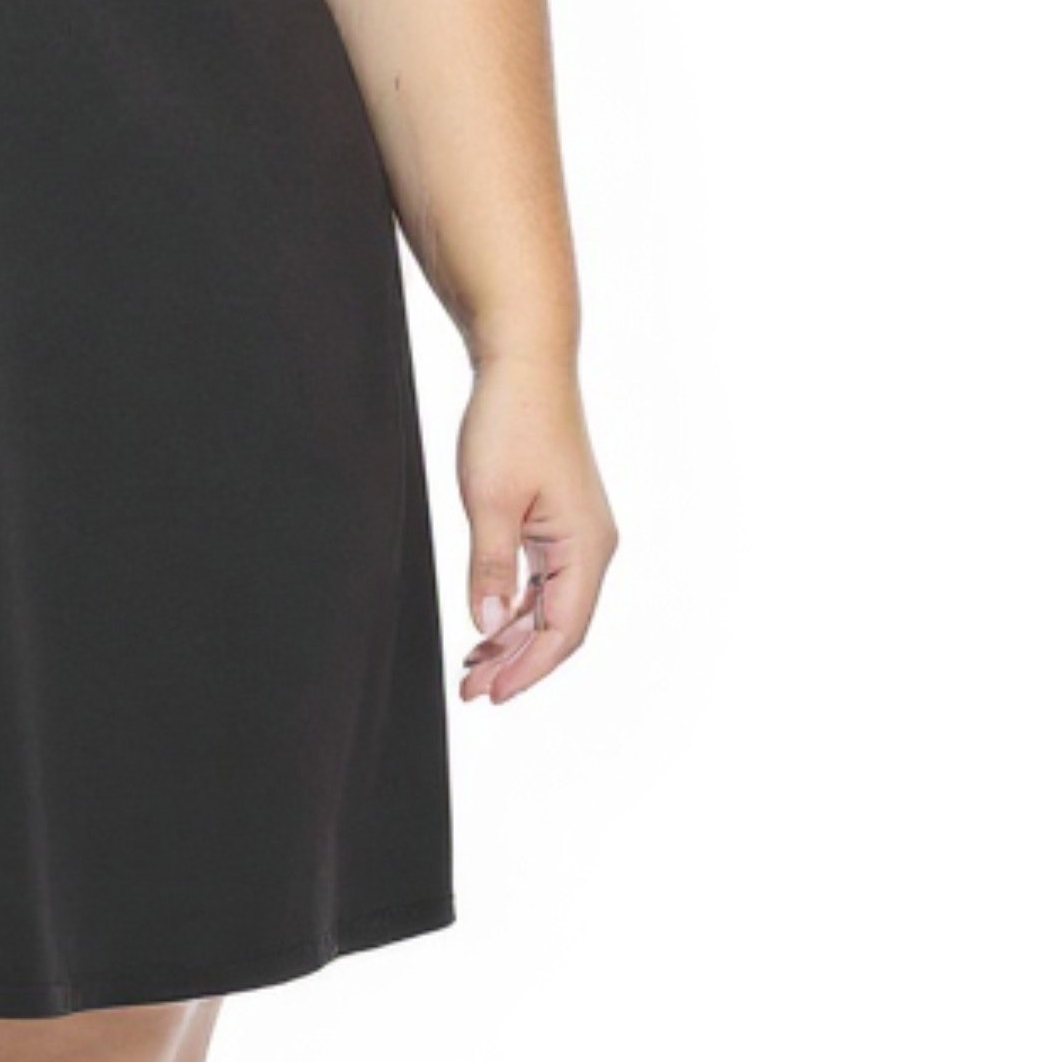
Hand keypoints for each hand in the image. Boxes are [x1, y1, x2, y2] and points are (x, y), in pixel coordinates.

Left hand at [453, 355, 614, 704]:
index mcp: (586, 546)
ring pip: (548, 606)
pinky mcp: (558, 522)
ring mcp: (576, 534)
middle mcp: (591, 546)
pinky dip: (514, 607)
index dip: (527, 669)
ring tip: (471, 669)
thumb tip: (486, 626)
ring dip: (512, 639)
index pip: (563, 630)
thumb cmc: (510, 424)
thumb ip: (489, 567)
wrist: (524, 365)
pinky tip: (486, 626)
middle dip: (517, 663)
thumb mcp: (490, 501)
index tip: (490, 696)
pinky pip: (541, 581)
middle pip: (558, 626)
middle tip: (470, 693)